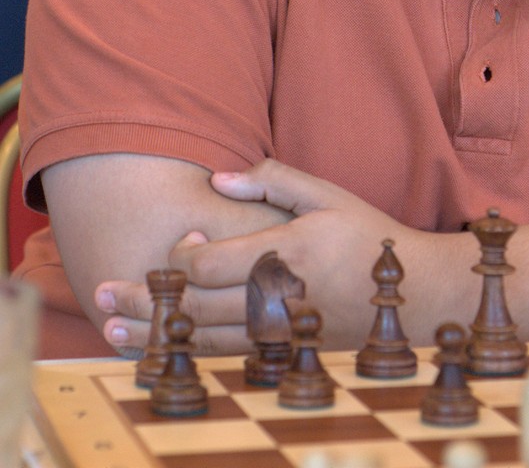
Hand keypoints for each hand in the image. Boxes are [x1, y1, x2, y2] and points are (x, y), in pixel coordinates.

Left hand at [95, 160, 469, 354]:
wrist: (414, 295)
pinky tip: (162, 352)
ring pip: (204, 339)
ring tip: (113, 329)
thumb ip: (272, 180)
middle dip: (145, 300)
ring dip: (154, 335)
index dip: (182, 256)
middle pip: (196, 304)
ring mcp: (280, 333)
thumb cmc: (369, 237)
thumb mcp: (328, 195)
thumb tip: (217, 181)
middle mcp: (278, 299)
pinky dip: (188, 357)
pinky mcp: (284, 354)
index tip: (180, 242)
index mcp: (286, 253)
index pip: (213, 263)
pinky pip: (227, 361)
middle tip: (102, 293)